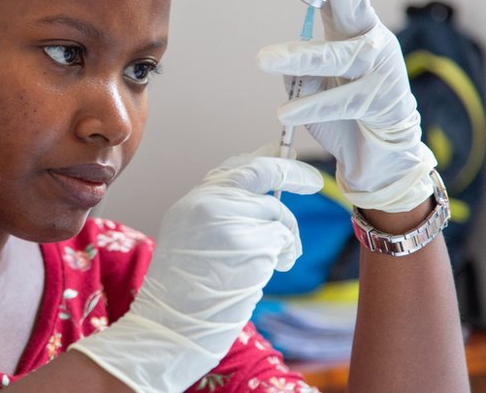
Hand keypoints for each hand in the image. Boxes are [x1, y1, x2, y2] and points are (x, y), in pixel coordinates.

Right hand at [70, 146, 321, 391]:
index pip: (234, 168)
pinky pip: (282, 240)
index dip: (264, 159)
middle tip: (313, 181)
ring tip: (279, 262)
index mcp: (192, 203)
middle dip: (293, 173)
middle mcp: (208, 203)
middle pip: (262, 174)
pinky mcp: (249, 243)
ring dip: (287, 240)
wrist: (172, 326)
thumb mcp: (192, 240)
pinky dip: (284, 256)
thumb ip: (221, 216)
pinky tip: (269, 273)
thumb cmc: (184, 296)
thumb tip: (263, 200)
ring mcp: (229, 221)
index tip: (285, 158)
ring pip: (277, 214)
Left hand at [256, 0, 436, 212]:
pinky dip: (310, 106)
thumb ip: (301, 67)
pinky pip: (339, 101)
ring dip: (299, 57)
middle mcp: (367, 38)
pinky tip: (285, 110)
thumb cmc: (342, 115)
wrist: (377, 160)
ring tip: (262, 60)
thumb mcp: (312, 84)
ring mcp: (379, 67)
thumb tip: (285, 61)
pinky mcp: (382, 100)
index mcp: (346, 28)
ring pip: (336, 56)